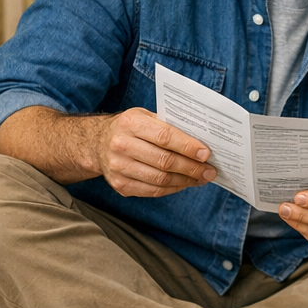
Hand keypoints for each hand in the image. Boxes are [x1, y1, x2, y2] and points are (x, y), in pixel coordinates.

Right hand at [95, 107, 215, 197]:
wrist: (97, 143)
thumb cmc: (130, 128)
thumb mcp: (145, 116)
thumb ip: (169, 124)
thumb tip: (201, 139)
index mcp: (131, 123)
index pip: (165, 137)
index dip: (188, 147)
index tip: (206, 154)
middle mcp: (121, 145)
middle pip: (164, 161)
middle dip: (192, 168)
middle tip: (210, 171)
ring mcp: (118, 167)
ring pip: (160, 179)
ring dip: (185, 181)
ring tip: (201, 178)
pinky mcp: (120, 185)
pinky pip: (152, 191)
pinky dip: (172, 189)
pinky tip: (184, 184)